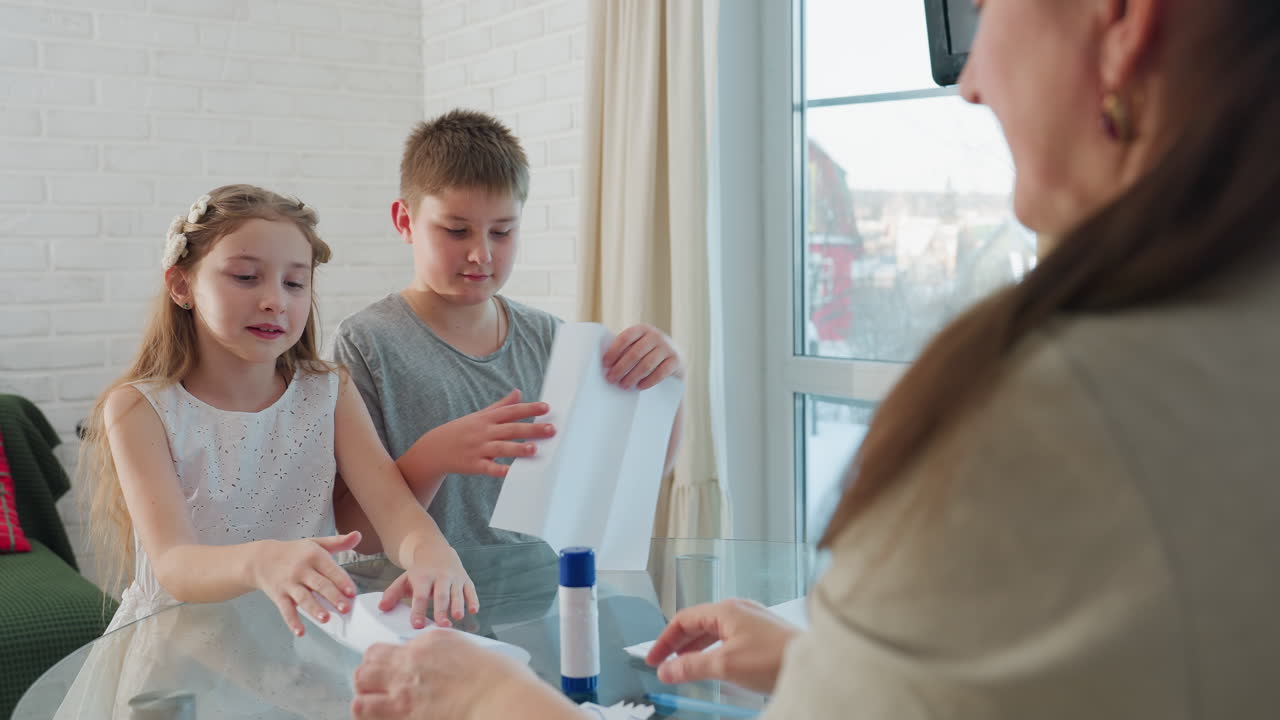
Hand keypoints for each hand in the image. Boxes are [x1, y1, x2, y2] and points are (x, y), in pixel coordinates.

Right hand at [248, 531, 360, 636]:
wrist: (262, 558)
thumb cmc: (295, 552)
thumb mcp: (316, 543)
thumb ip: (338, 542)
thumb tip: (358, 535)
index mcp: (313, 556)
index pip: (330, 569)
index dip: (341, 581)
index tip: (352, 592)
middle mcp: (301, 570)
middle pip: (319, 585)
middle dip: (333, 597)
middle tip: (345, 608)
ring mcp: (289, 584)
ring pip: (303, 598)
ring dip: (314, 609)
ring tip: (325, 619)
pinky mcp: (279, 596)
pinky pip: (286, 610)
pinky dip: (292, 621)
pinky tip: (300, 632)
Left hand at [352, 630, 535, 719]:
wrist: (501, 698)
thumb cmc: (498, 679)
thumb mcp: (468, 650)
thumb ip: (442, 654)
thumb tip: (433, 664)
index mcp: (430, 641)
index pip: (392, 645)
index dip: (386, 658)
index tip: (392, 667)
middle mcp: (411, 661)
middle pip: (369, 662)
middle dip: (370, 673)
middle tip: (379, 684)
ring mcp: (404, 688)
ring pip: (360, 686)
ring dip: (365, 694)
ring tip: (376, 702)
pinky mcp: (403, 712)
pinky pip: (365, 711)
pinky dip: (367, 713)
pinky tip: (379, 716)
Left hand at [379, 543, 477, 627]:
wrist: (436, 550)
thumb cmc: (419, 572)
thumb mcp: (404, 579)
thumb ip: (392, 593)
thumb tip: (381, 608)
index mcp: (423, 577)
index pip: (420, 595)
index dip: (418, 610)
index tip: (417, 625)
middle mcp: (440, 576)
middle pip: (441, 594)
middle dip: (441, 610)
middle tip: (442, 626)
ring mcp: (454, 578)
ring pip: (457, 592)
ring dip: (458, 605)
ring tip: (457, 618)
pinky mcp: (466, 580)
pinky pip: (471, 590)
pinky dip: (473, 600)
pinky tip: (474, 611)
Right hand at [425, 390, 554, 477]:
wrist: (434, 448)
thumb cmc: (461, 430)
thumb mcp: (480, 415)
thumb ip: (501, 406)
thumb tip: (518, 392)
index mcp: (487, 418)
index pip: (511, 412)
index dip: (529, 408)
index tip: (547, 408)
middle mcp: (484, 432)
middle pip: (511, 429)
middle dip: (532, 429)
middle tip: (551, 430)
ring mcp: (478, 448)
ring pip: (501, 448)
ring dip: (518, 448)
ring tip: (535, 449)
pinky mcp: (474, 465)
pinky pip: (488, 468)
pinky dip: (500, 470)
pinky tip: (512, 472)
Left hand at [602, 324, 684, 389]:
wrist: (674, 361)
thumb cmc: (647, 355)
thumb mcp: (637, 347)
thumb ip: (624, 350)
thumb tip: (603, 365)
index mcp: (642, 329)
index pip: (625, 338)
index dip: (614, 351)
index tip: (605, 364)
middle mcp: (656, 335)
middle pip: (635, 353)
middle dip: (621, 367)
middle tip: (611, 379)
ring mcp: (668, 347)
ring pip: (647, 364)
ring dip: (633, 376)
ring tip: (623, 386)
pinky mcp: (676, 360)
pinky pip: (661, 372)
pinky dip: (649, 381)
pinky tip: (640, 387)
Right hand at [646, 598, 801, 693]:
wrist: (814, 663)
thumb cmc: (775, 658)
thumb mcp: (726, 665)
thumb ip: (692, 666)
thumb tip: (668, 669)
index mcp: (726, 610)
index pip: (684, 619)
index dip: (665, 640)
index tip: (654, 658)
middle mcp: (738, 610)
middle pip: (697, 623)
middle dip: (678, 644)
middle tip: (664, 663)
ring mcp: (751, 620)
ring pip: (713, 631)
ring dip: (695, 648)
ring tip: (683, 667)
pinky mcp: (762, 633)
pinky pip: (728, 638)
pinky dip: (712, 650)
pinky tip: (712, 664)